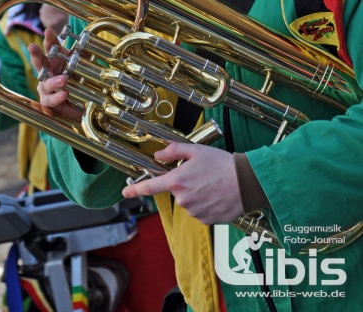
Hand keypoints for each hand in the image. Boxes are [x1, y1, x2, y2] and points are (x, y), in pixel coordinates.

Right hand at [28, 27, 80, 119]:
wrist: (73, 99)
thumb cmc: (73, 76)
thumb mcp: (79, 64)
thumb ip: (84, 55)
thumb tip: (92, 42)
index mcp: (54, 59)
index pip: (50, 47)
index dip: (49, 39)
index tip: (48, 31)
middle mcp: (47, 71)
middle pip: (38, 62)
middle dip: (35, 54)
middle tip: (32, 47)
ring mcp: (45, 86)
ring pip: (46, 83)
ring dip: (54, 81)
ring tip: (64, 80)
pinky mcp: (47, 100)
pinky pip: (50, 100)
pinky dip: (58, 98)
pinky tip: (64, 95)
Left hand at [122, 142, 243, 223]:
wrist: (246, 182)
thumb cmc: (221, 163)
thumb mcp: (196, 150)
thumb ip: (173, 151)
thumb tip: (158, 155)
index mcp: (177, 181)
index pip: (149, 187)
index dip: (135, 189)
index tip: (124, 192)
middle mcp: (182, 199)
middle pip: (176, 192)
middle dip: (184, 184)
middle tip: (202, 175)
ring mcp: (194, 211)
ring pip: (188, 202)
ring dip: (196, 194)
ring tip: (213, 184)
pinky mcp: (206, 220)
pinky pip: (200, 211)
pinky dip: (206, 204)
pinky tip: (217, 195)